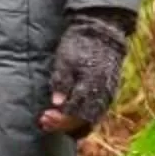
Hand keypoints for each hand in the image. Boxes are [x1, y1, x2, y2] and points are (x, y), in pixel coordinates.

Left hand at [38, 13, 131, 137]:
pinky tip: (71, 114)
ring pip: (91, 118)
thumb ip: (62, 82)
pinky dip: (83, 116)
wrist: (102, 32)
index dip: (58, 119)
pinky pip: (98, 111)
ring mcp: (108, 94)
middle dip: (62, 123)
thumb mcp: (65, 60)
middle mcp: (102, 93)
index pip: (74, 113)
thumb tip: (57, 103)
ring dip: (72, 122)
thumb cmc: (79, 44)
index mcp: (90, 86)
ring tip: (54, 121)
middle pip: (82, 119)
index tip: (44, 116)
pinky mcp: (110, 91)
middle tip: (44, 120)